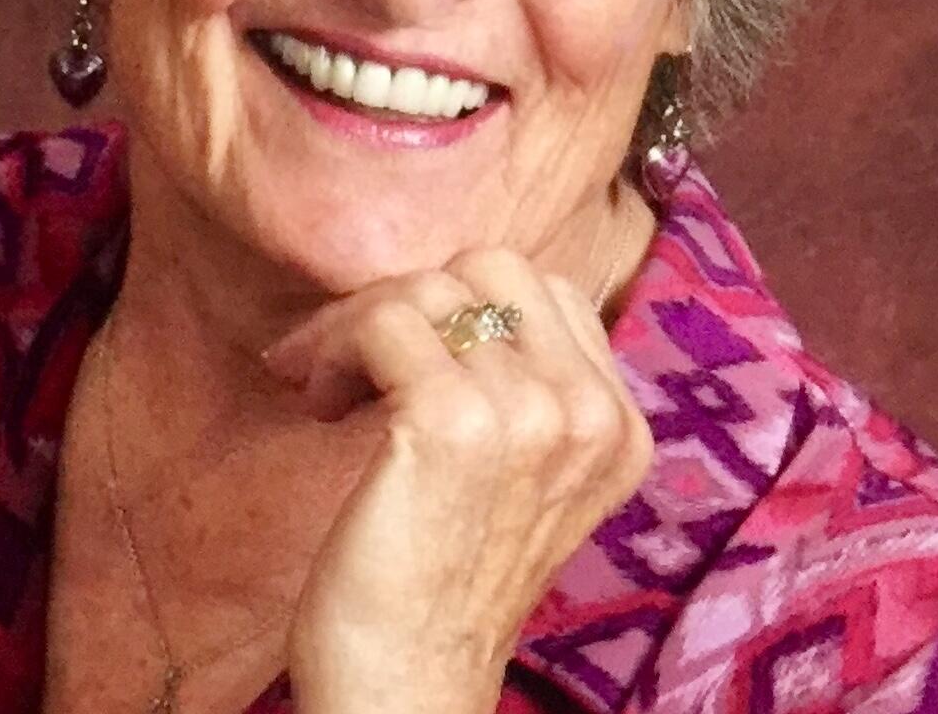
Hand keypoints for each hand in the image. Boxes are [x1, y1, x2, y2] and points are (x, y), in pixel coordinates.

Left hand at [260, 248, 654, 713]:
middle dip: (411, 298)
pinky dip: (332, 349)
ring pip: (427, 291)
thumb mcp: (520, 476)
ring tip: (329, 388)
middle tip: (358, 356)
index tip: (407, 354)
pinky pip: (382, 323)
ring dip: (356, 327)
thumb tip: (450, 294)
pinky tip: (320, 403)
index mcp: (617, 425)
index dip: (462, 308)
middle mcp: (590, 412)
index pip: (544, 290)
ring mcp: (529, 413)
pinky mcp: (454, 423)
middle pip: (492, 267)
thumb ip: (524, 389)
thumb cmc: (443, 582)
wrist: (408, 692)